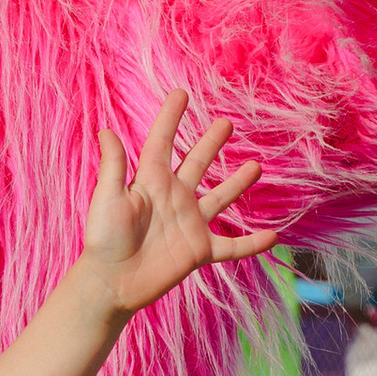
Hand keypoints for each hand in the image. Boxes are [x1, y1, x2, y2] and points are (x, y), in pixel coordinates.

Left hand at [83, 89, 278, 316]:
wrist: (112, 282)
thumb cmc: (103, 239)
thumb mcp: (107, 197)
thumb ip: (114, 165)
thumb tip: (106, 129)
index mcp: (150, 181)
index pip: (162, 142)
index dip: (171, 117)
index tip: (181, 93)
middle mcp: (173, 198)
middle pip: (196, 163)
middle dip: (211, 143)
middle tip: (226, 123)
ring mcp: (189, 224)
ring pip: (220, 198)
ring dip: (237, 183)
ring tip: (257, 166)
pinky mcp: (199, 250)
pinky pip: (232, 247)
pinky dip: (252, 243)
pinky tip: (273, 236)